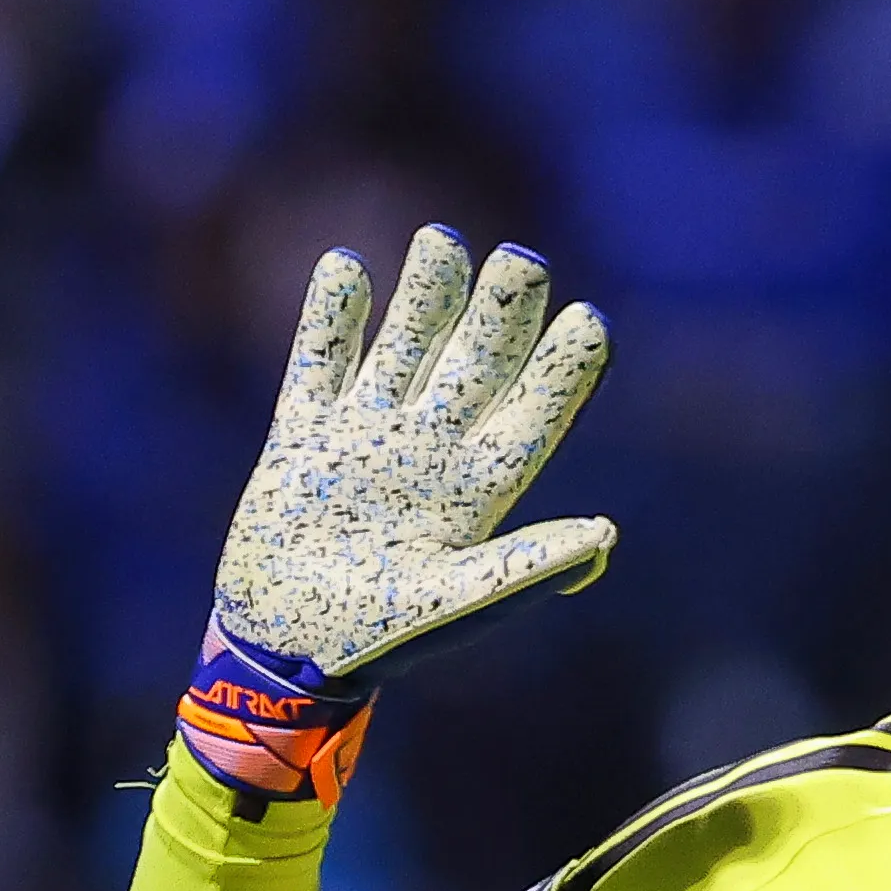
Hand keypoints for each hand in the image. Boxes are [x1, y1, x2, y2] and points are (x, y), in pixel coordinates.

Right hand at [179, 225, 613, 807]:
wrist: (284, 650)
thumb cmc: (378, 640)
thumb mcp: (456, 603)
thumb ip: (525, 566)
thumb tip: (607, 538)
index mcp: (478, 490)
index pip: (534, 415)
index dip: (564, 370)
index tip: (591, 320)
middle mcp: (429, 451)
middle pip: (475, 364)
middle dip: (500, 313)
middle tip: (523, 261)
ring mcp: (366, 437)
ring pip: (405, 347)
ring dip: (424, 296)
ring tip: (442, 240)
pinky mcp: (303, 435)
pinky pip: (319, 362)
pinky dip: (330, 318)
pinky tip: (347, 266)